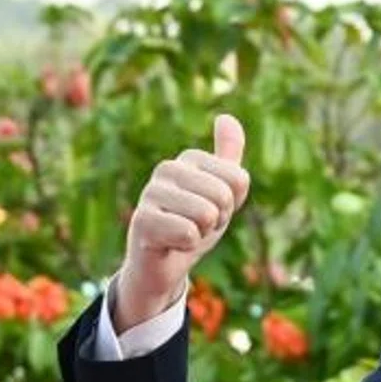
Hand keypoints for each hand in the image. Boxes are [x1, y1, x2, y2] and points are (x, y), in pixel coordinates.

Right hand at [113, 114, 249, 333]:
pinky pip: (187, 233)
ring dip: (202, 233)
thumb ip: (229, 155)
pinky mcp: (141, 220)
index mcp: (189, 158)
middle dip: (217, 219)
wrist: (165, 264)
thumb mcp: (222, 190)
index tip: (213, 209)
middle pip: (224, 195)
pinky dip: (186, 246)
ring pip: (206, 214)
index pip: (239, 179)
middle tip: (197, 224)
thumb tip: (225, 117)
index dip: (233, 204)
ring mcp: (150, 192)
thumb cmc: (195, 224)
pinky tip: (170, 244)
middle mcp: (167, 168)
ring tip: (184, 233)